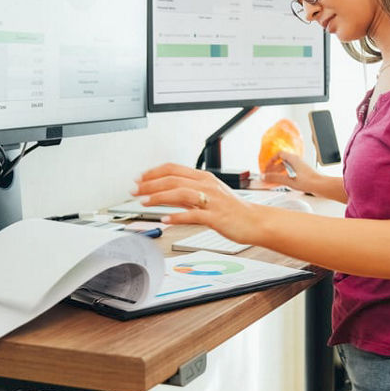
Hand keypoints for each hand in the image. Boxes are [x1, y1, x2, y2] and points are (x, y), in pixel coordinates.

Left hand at [132, 163, 262, 242]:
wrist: (255, 221)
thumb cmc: (233, 209)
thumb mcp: (210, 194)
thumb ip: (190, 192)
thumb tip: (166, 193)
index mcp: (203, 178)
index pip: (173, 168)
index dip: (153, 172)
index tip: (139, 178)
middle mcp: (206, 185)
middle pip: (173, 179)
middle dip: (150, 184)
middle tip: (134, 190)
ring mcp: (211, 200)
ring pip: (180, 193)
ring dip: (158, 197)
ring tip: (143, 202)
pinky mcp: (215, 217)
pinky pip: (193, 215)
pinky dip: (177, 217)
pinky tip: (165, 220)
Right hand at [261, 150, 318, 191]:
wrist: (321, 186)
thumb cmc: (310, 181)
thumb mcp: (289, 180)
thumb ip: (275, 178)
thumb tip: (265, 177)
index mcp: (294, 159)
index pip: (279, 154)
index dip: (271, 160)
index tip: (267, 167)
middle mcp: (297, 162)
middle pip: (281, 162)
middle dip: (273, 169)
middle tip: (268, 176)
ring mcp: (300, 168)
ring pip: (286, 168)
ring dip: (278, 174)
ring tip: (273, 181)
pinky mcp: (302, 174)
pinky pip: (290, 173)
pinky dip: (284, 177)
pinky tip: (281, 184)